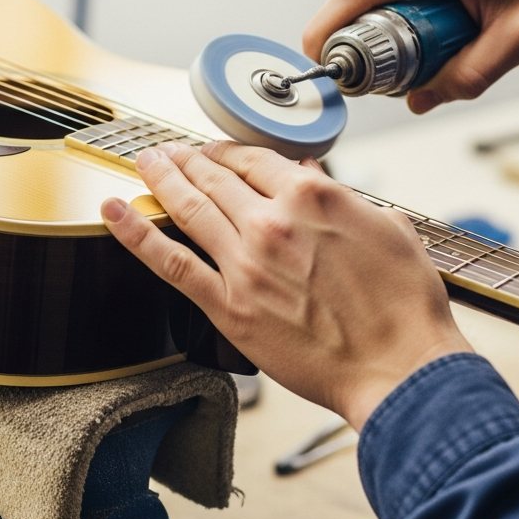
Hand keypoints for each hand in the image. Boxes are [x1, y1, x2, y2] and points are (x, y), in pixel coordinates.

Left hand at [101, 141, 471, 430]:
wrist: (399, 368)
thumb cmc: (404, 309)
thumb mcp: (391, 229)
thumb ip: (349, 200)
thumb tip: (321, 183)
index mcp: (314, 196)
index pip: (256, 158)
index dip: (229, 150)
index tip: (217, 151)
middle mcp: (273, 222)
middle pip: (216, 177)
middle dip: (189, 159)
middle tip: (170, 151)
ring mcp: (245, 263)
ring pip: (189, 208)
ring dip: (161, 179)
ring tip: (145, 163)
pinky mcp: (229, 307)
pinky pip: (171, 263)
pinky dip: (137, 233)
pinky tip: (115, 212)